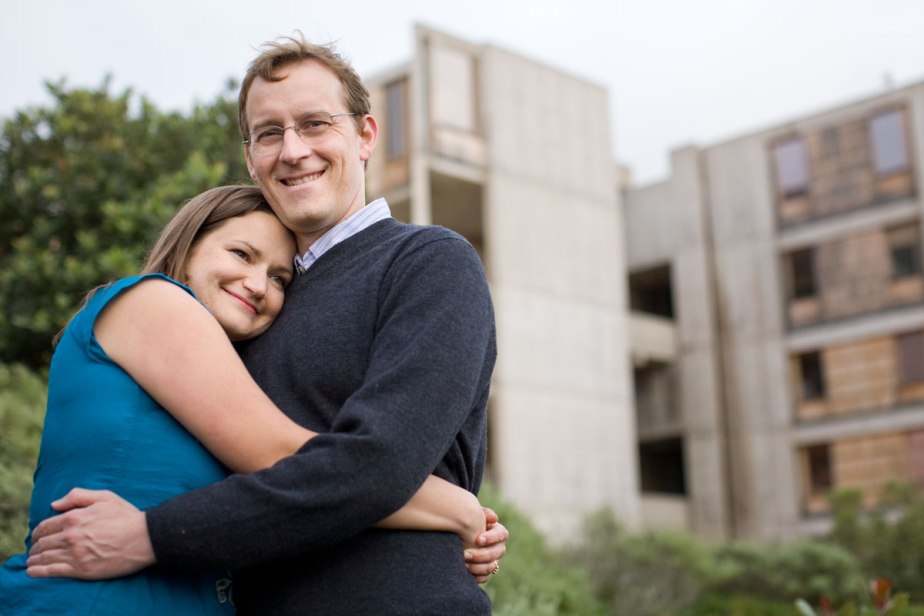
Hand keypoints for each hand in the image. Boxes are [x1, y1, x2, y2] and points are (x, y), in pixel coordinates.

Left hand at [26, 488, 155, 579]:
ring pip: (44, 557)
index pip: (45, 526)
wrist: (144, 538)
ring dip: (34, 559)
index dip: (38, 532)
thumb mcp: (105, 497)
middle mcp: (71, 536)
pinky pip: (52, 571)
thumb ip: (77, 496)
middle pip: (42, 543)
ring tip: (31, 561)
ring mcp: (75, 554)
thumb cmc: (127, 516)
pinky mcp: (81, 570)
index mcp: (74, 517)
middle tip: (34, 550)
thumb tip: (55, 504)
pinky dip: (39, 571)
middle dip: (35, 546)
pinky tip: (33, 571)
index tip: (37, 536)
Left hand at [464, 507, 508, 582]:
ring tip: (463, 563)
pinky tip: (465, 572)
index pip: (502, 535)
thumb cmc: (467, 522)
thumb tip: (493, 518)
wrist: (458, 536)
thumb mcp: (474, 515)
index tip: (478, 539)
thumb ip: (483, 514)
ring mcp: (493, 561)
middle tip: (465, 554)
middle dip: (481, 554)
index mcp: (499, 532)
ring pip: (491, 567)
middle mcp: (499, 548)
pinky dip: (475, 576)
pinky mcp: (485, 572)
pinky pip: (484, 578)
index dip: (491, 538)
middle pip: (497, 553)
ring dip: (477, 567)